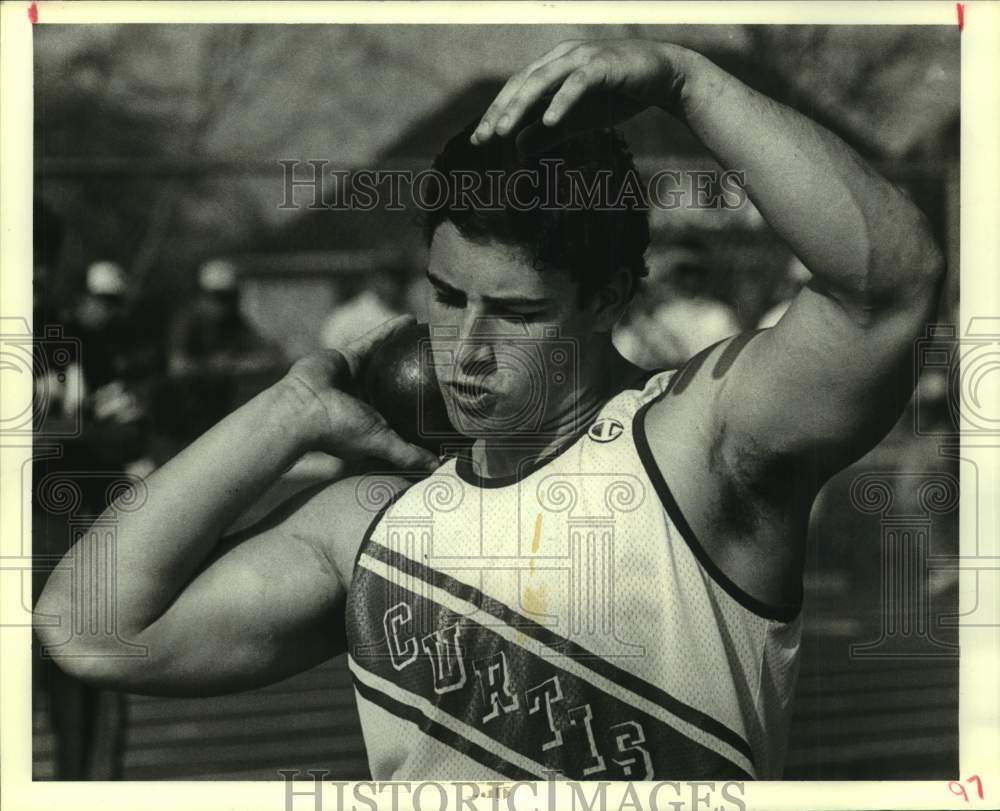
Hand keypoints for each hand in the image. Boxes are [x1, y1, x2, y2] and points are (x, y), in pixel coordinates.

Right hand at [279, 314, 440, 471]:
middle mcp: (364, 399)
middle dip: (416, 372)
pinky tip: (410, 320)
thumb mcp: (380, 442)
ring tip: (428, 336)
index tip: (444, 396)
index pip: (402, 412)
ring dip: (405, 346)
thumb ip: (407, 454)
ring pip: (386, 359)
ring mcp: (354, 377)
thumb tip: (437, 466)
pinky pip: (372, 340)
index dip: (420, 405)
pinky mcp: (346, 356)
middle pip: (397, 382)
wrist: (301, 411)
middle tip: (441, 361)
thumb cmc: (338, 431)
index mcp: (371, 421)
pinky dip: (390, 330)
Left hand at [471, 39, 694, 152]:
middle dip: (500, 111)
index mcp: (553, 66)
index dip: (496, 113)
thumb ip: (550, 133)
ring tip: (505, 131)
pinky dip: (561, 101)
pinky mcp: (603, 65)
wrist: (664, 78)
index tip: (479, 141)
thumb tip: (519, 148)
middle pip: (522, 83)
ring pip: (543, 81)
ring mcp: (582, 57)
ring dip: (521, 106)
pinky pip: (577, 83)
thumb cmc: (619, 95)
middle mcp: (562, 56)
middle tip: (483, 139)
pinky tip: (548, 122)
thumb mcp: (579, 120)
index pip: (516, 89)